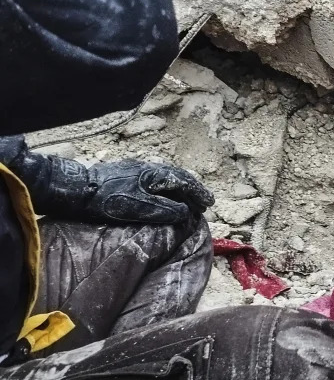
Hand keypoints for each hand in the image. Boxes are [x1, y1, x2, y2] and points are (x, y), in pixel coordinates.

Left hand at [87, 160, 214, 223]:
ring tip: (187, 199)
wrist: (77, 189)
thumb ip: (166, 210)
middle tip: (203, 202)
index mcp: (156, 174)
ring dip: (180, 188)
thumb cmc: (110, 200)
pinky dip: (167, 187)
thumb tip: (186, 212)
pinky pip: (156, 179)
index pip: (185, 183)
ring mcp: (138, 169)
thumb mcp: (141, 208)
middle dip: (193, 189)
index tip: (209, 204)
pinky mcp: (127, 173)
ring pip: (167, 177)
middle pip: (178, 177)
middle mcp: (150, 167)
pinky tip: (164, 194)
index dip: (198, 194)